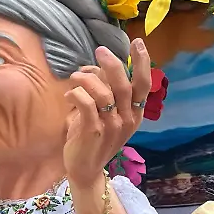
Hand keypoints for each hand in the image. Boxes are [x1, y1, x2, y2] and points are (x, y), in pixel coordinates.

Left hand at [62, 41, 151, 187]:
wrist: (85, 169)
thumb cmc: (94, 137)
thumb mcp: (106, 114)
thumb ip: (105, 91)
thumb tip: (95, 67)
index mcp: (134, 114)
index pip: (144, 85)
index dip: (142, 63)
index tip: (137, 43)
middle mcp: (127, 120)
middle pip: (124, 85)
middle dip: (112, 64)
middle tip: (100, 50)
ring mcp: (112, 127)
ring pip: (104, 93)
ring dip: (87, 79)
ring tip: (75, 77)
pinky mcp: (94, 132)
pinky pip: (87, 105)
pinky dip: (77, 94)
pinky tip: (68, 95)